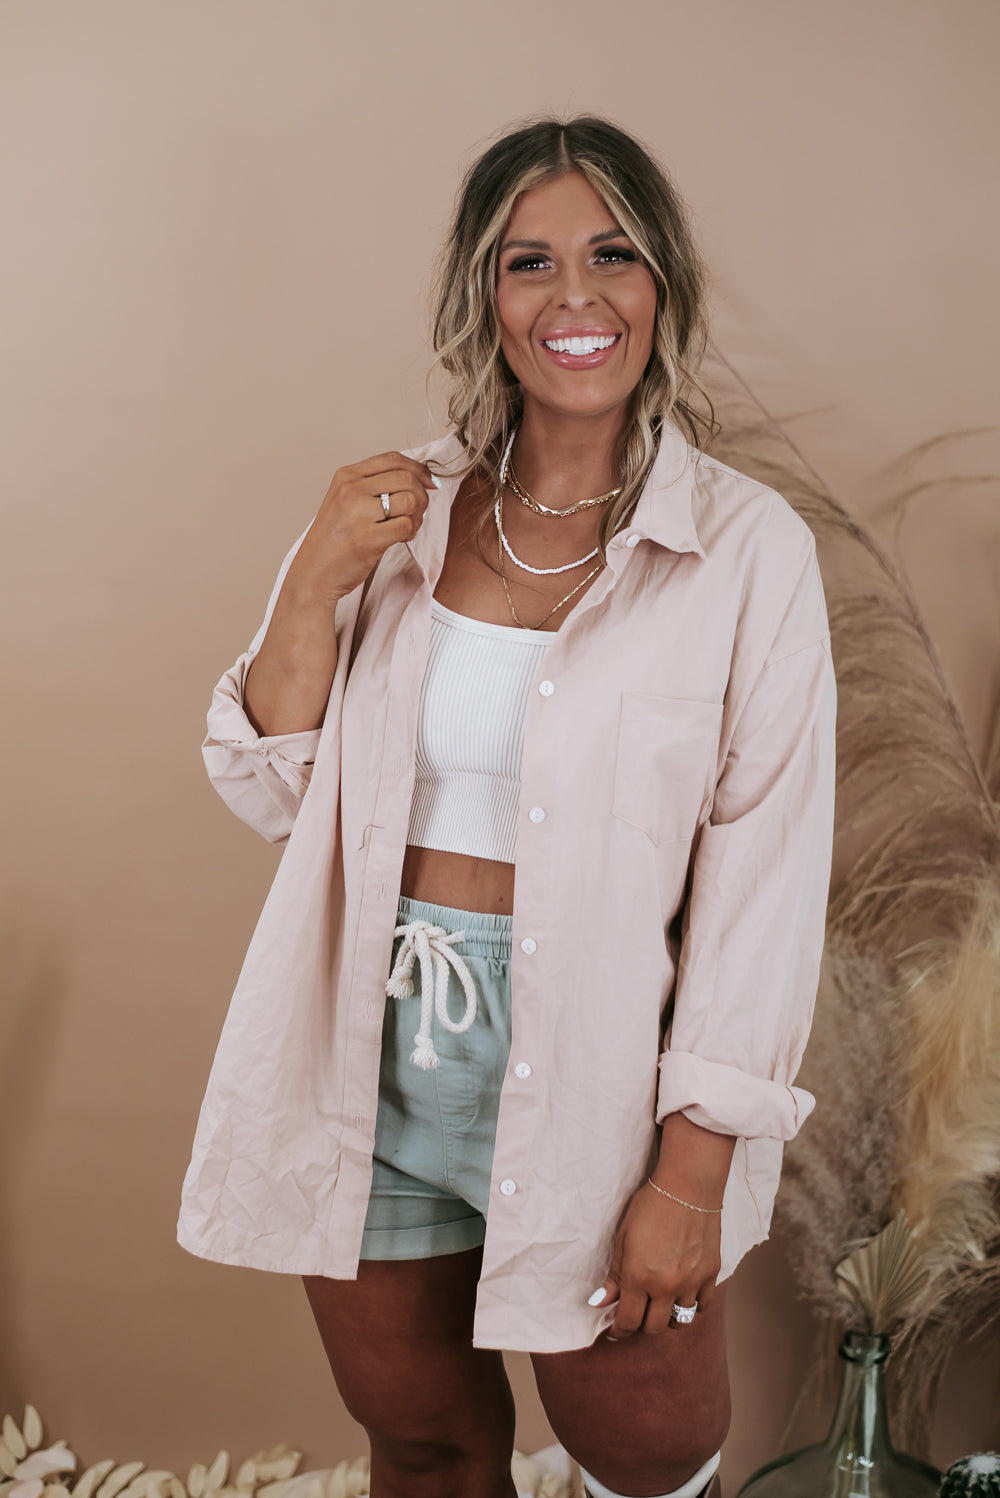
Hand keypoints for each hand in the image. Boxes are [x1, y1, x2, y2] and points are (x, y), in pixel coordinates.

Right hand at [283, 450, 438, 611]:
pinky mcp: (368, 538)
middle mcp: (351, 490)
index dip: (418, 469)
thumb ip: (373, 486)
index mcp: (346, 476)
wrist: (313, 573)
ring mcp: (358, 513)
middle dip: (421, 495)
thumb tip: (419, 478)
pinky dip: (410, 533)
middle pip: (406, 478)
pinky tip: (399, 539)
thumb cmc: (334, 540)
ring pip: (410, 500)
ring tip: (406, 527)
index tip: (429, 483)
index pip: (392, 459)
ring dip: (417, 516)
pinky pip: (407, 525)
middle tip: (417, 512)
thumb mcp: (345, 501)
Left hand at [590, 1182, 721, 1338]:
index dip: (618, 1331)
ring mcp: (692, 1282)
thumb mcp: (623, 1238)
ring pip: (679, 1321)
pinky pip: (702, 1306)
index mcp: (640, 1276)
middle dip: (640, 1326)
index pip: (628, 1321)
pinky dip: (691, 1306)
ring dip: (666, 1318)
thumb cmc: (650, 1206)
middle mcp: (666, 1285)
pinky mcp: (711, 1274)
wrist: (688, 1186)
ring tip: (658, 1305)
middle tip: (635, 1315)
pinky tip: (682, 1294)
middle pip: (653, 1328)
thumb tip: (600, 1304)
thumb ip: (615, 1275)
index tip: (615, 1330)